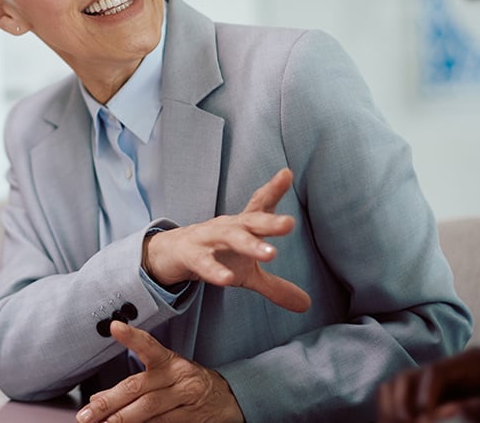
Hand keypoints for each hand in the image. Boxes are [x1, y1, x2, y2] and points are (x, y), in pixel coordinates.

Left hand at [77, 321, 242, 422]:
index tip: (114, 326)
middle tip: (86, 414)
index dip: (132, 337)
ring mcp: (187, 400)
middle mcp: (179, 378)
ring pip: (148, 411)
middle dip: (109, 403)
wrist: (228, 400)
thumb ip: (133, 385)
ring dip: (121, 420)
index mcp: (171, 361)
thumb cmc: (188, 384)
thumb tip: (97, 399)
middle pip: (139, 388)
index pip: (149, 346)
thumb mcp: (164, 375)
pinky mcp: (191, 420)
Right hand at [141, 168, 310, 311]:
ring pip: (229, 236)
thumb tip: (306, 305)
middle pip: (250, 221)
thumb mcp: (247, 273)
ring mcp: (207, 238)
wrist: (172, 254)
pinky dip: (214, 270)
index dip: (273, 189)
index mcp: (243, 226)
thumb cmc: (216, 255)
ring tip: (271, 253)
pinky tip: (226, 280)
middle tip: (290, 224)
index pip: (259, 205)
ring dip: (249, 243)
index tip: (286, 174)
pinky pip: (202, 261)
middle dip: (270, 221)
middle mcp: (227, 227)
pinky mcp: (190, 254)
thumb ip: (275, 286)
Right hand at [378, 348, 479, 421]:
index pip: (437, 371)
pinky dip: (394, 410)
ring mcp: (442, 378)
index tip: (423, 421)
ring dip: (394, 407)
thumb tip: (454, 410)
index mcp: (479, 362)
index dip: (424, 397)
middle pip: (411, 375)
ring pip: (399, 384)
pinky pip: (400, 396)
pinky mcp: (434, 393)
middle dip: (403, 404)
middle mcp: (456, 365)